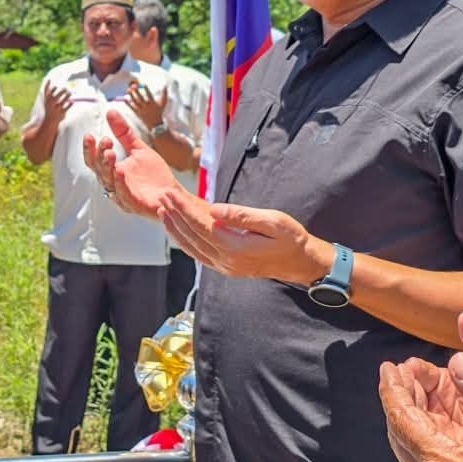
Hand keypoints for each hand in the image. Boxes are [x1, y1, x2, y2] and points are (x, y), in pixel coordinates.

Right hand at [38, 80, 72, 125]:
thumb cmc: (48, 106)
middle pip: (56, 97)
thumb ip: (46, 89)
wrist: (50, 120)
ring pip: (62, 102)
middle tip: (66, 88)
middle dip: (61, 92)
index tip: (56, 86)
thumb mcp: (46, 98)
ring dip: (67, 97)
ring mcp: (56, 109)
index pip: (50, 93)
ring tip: (70, 92)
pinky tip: (72, 101)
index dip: (53, 90)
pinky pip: (66, 108)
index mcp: (47, 100)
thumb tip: (49, 79)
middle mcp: (51, 105)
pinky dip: (70, 105)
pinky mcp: (62, 113)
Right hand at [83, 109, 182, 216]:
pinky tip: (119, 170)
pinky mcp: (134, 205)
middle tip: (106, 141)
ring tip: (110, 152)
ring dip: (107, 167)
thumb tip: (110, 111)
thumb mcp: (138, 148)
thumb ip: (123, 133)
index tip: (89, 135)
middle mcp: (113, 184)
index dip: (90, 149)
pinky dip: (120, 183)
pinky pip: (123, 194)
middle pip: (99, 170)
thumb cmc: (154, 175)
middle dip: (100, 155)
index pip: (94, 160)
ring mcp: (122, 196)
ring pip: (108, 182)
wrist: (173, 193)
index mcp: (111, 171)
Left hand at [126, 82, 167, 130]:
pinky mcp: (137, 113)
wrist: (155, 123)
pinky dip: (128, 103)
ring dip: (131, 96)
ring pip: (135, 102)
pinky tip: (125, 98)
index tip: (144, 84)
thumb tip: (165, 85)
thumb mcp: (163, 103)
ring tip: (128, 90)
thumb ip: (164, 93)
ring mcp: (141, 110)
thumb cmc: (159, 111)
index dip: (147, 89)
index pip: (149, 95)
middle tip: (133, 85)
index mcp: (153, 103)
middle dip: (136, 92)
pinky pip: (131, 107)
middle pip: (140, 98)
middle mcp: (146, 106)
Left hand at [159, 200, 328, 284]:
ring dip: (175, 229)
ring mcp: (224, 267)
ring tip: (163, 210)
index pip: (201, 226)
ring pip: (191, 247)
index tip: (171, 194)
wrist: (300, 263)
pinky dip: (184, 241)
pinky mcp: (225, 267)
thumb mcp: (273, 221)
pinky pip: (198, 254)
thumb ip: (242, 216)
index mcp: (235, 248)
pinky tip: (178, 230)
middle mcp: (226, 261)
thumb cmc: (290, 239)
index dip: (184, 209)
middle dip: (175, 215)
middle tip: (162, 197)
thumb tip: (214, 209)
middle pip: (192, 236)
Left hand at [378, 311, 462, 461]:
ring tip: (422, 391)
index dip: (393, 390)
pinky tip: (438, 424)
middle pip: (401, 436)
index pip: (403, 420)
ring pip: (410, 453)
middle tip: (408, 371)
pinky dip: (424, 441)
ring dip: (412, 420)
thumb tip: (457, 363)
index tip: (389, 366)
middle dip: (402, 400)